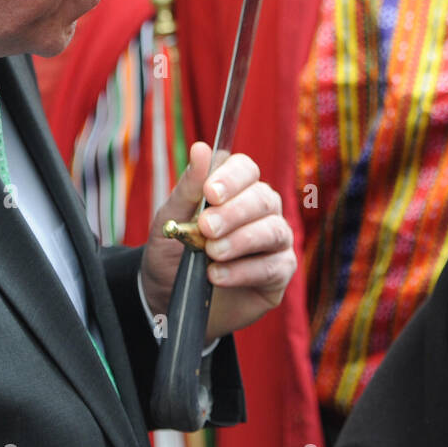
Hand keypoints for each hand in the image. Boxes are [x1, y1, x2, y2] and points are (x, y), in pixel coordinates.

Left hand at [141, 142, 294, 342]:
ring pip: (272, 230)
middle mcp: (261, 209)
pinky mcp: (279, 272)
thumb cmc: (172, 252)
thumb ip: (188, 187)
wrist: (168, 298)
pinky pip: (273, 266)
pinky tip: (217, 276)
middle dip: (234, 213)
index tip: (210, 193)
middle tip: (207, 228)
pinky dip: (244, 271)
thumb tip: (201, 148)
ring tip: (211, 254)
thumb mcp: (171, 219)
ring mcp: (274, 240)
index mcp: (235, 189)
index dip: (231, 178)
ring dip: (240, 241)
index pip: (246, 169)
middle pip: (262, 198)